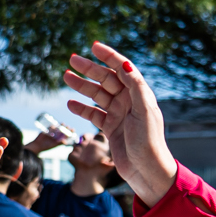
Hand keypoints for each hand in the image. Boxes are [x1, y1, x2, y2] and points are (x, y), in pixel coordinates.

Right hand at [27, 127, 69, 152]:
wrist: (37, 145)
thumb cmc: (46, 146)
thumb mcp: (53, 145)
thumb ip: (59, 143)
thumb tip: (65, 142)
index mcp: (60, 139)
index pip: (67, 134)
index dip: (70, 132)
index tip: (73, 129)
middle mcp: (57, 135)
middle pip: (63, 130)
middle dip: (66, 128)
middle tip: (68, 126)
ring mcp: (53, 132)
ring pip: (58, 127)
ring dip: (61, 125)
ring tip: (63, 123)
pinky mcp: (48, 129)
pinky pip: (52, 126)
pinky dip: (54, 125)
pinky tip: (55, 125)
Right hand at [62, 42, 177, 203]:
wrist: (147, 171)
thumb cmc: (149, 141)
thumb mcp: (144, 111)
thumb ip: (135, 86)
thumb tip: (124, 64)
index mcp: (139, 94)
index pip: (122, 68)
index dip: (109, 56)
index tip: (94, 46)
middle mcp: (128, 101)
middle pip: (106, 79)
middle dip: (89, 68)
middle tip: (72, 60)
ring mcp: (118, 114)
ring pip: (97, 95)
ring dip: (82, 86)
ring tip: (66, 76)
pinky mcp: (111, 128)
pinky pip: (93, 114)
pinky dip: (82, 108)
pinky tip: (70, 103)